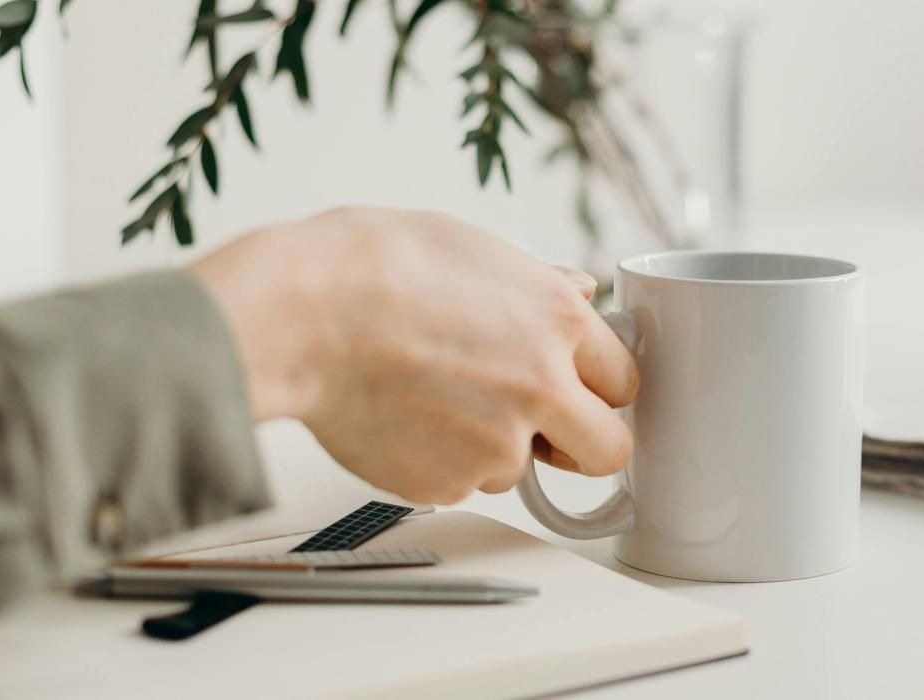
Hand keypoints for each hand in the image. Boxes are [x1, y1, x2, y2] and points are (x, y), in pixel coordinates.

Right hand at [190, 207, 638, 503]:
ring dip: (493, 447)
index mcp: (557, 321)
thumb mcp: (468, 245)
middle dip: (583, 444)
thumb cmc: (369, 267)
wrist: (298, 316)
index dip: (599, 385)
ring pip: (521, 468)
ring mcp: (497, 444)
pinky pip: (460, 483)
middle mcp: (542, 387)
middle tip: (548, 430)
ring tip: (433, 398)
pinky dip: (438, 461)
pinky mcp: (447, 483)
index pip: (625, 379)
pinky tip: (403, 417)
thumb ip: (535, 280)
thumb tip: (574, 290)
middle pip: (609, 449)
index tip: (582, 390)